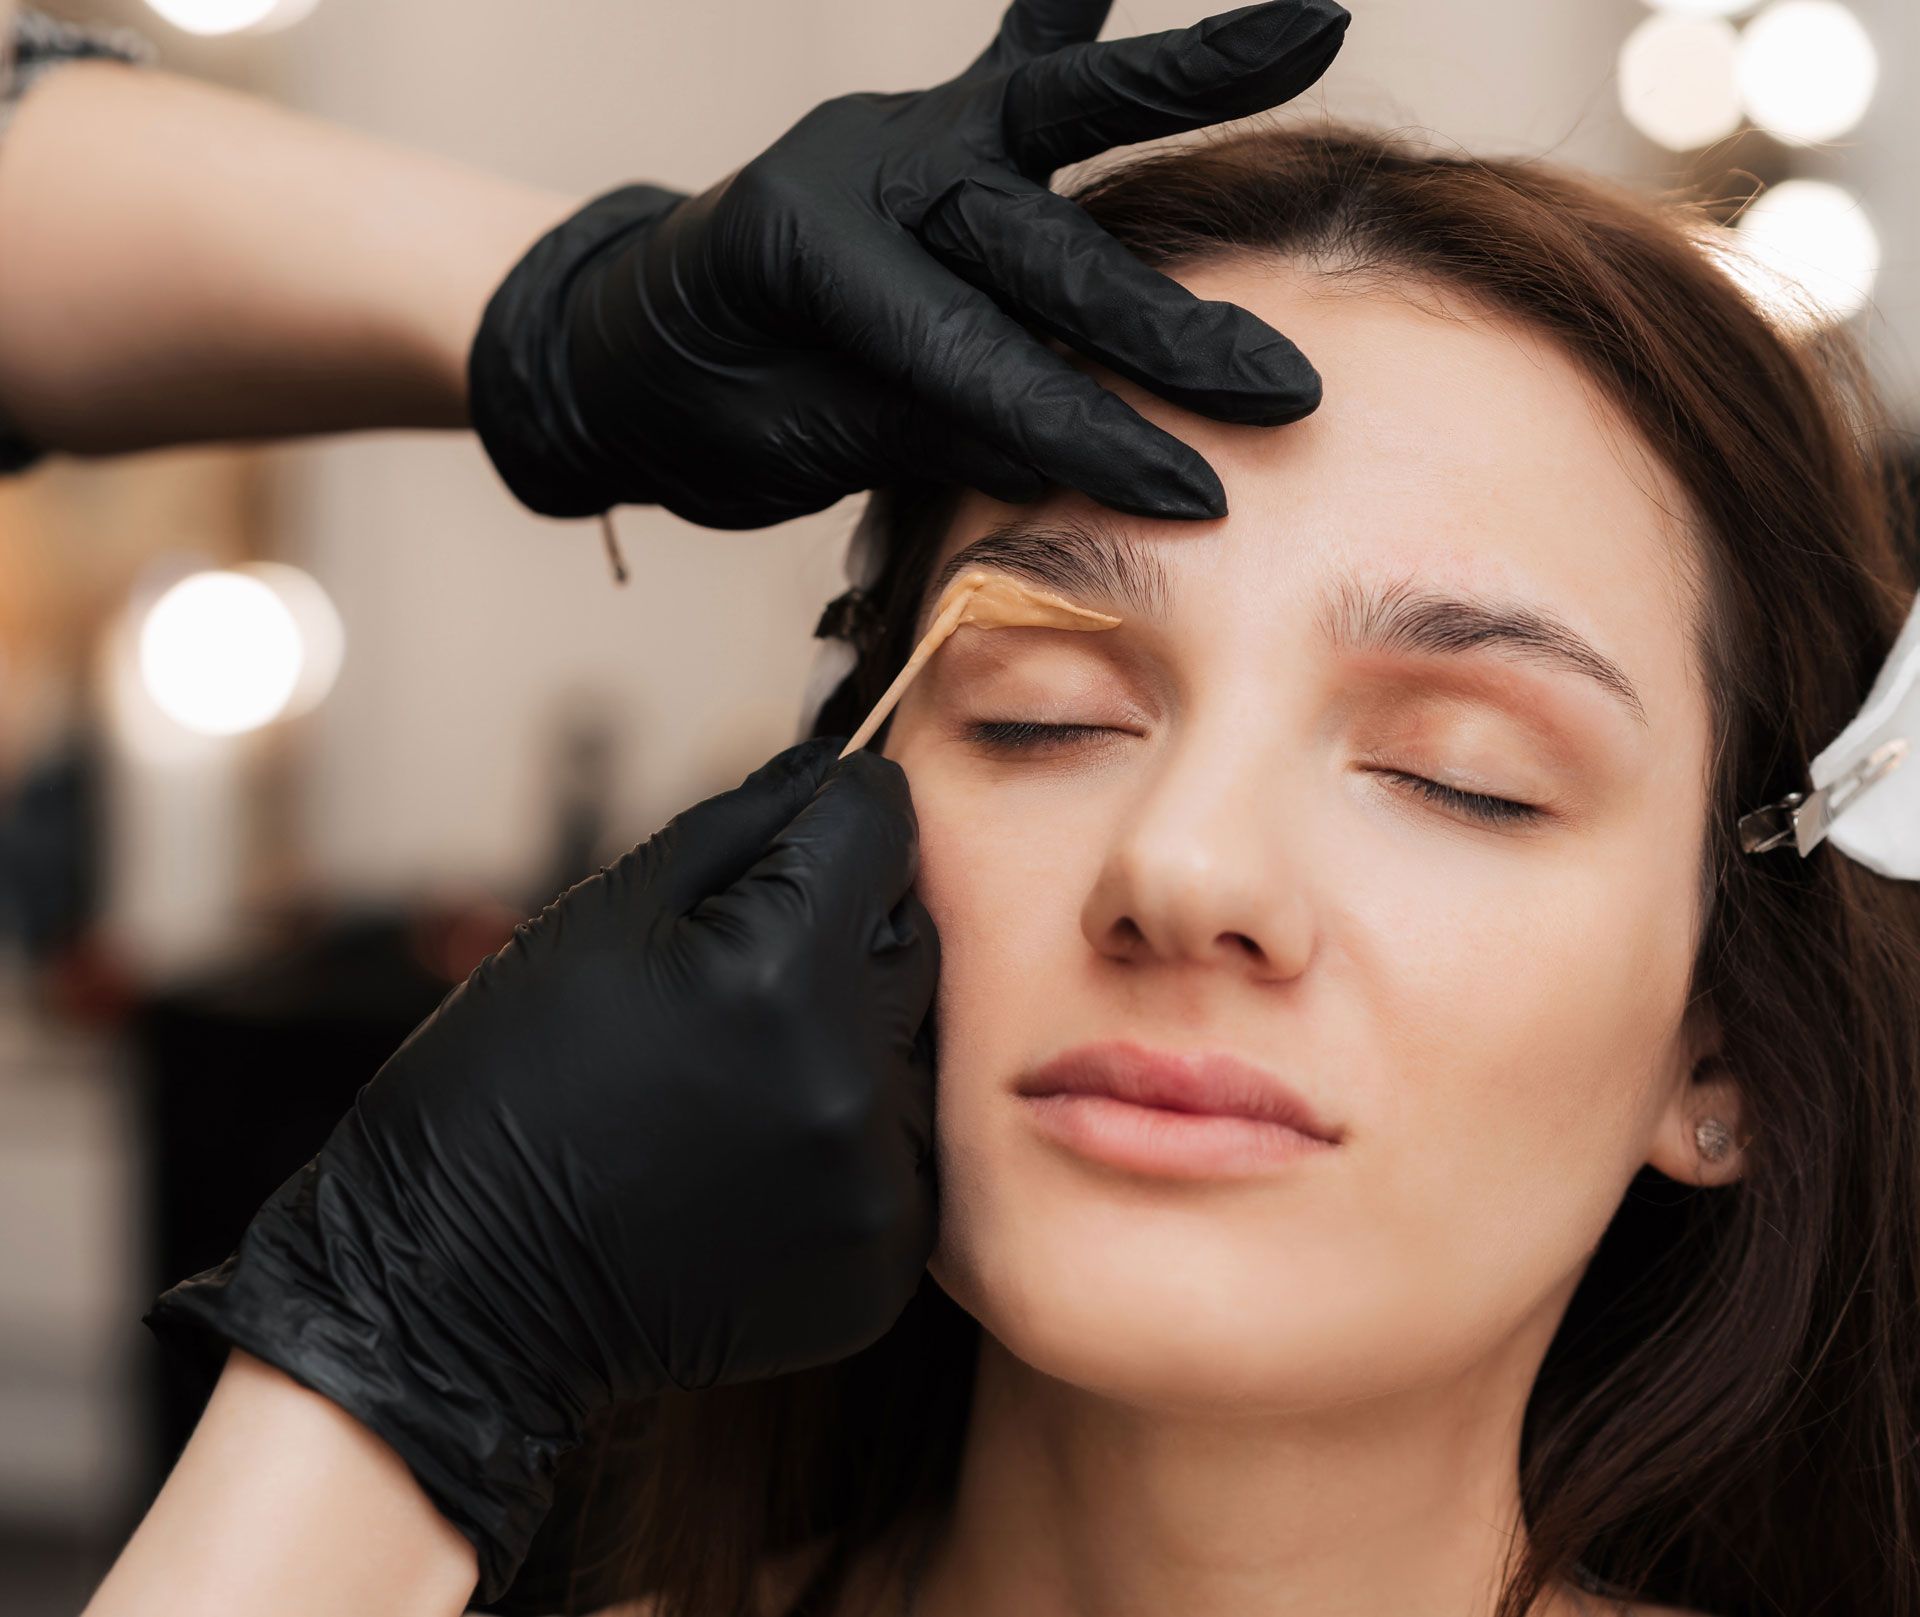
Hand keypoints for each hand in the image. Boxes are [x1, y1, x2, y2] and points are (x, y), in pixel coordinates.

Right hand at [147, 737, 938, 1599]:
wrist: (453, 1291)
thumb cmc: (503, 1085)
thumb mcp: (600, 916)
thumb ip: (741, 824)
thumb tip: (836, 765)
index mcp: (776, 972)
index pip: (880, 829)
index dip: (838, 815)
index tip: (811, 829)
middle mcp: (847, 1079)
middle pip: (909, 938)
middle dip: (843, 933)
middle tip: (740, 980)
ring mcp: (871, 1183)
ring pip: (914, 1049)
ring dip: (853, 1040)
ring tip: (734, 1082)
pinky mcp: (879, 1264)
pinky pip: (901, 1153)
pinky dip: (848, 1139)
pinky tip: (753, 1157)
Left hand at [469, 0, 1349, 527]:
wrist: (620, 344)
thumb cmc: (693, 408)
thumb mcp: (790, 443)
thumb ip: (920, 427)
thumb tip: (1058, 446)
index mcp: (809, 248)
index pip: (971, 354)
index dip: (1079, 430)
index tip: (1188, 494)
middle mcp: (867, 166)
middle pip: (1040, 247)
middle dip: (1164, 327)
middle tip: (1281, 388)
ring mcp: (903, 132)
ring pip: (1060, 108)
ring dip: (1187, 75)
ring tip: (1310, 28)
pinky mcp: (926, 127)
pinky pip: (1016, 59)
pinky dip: (1076, 6)